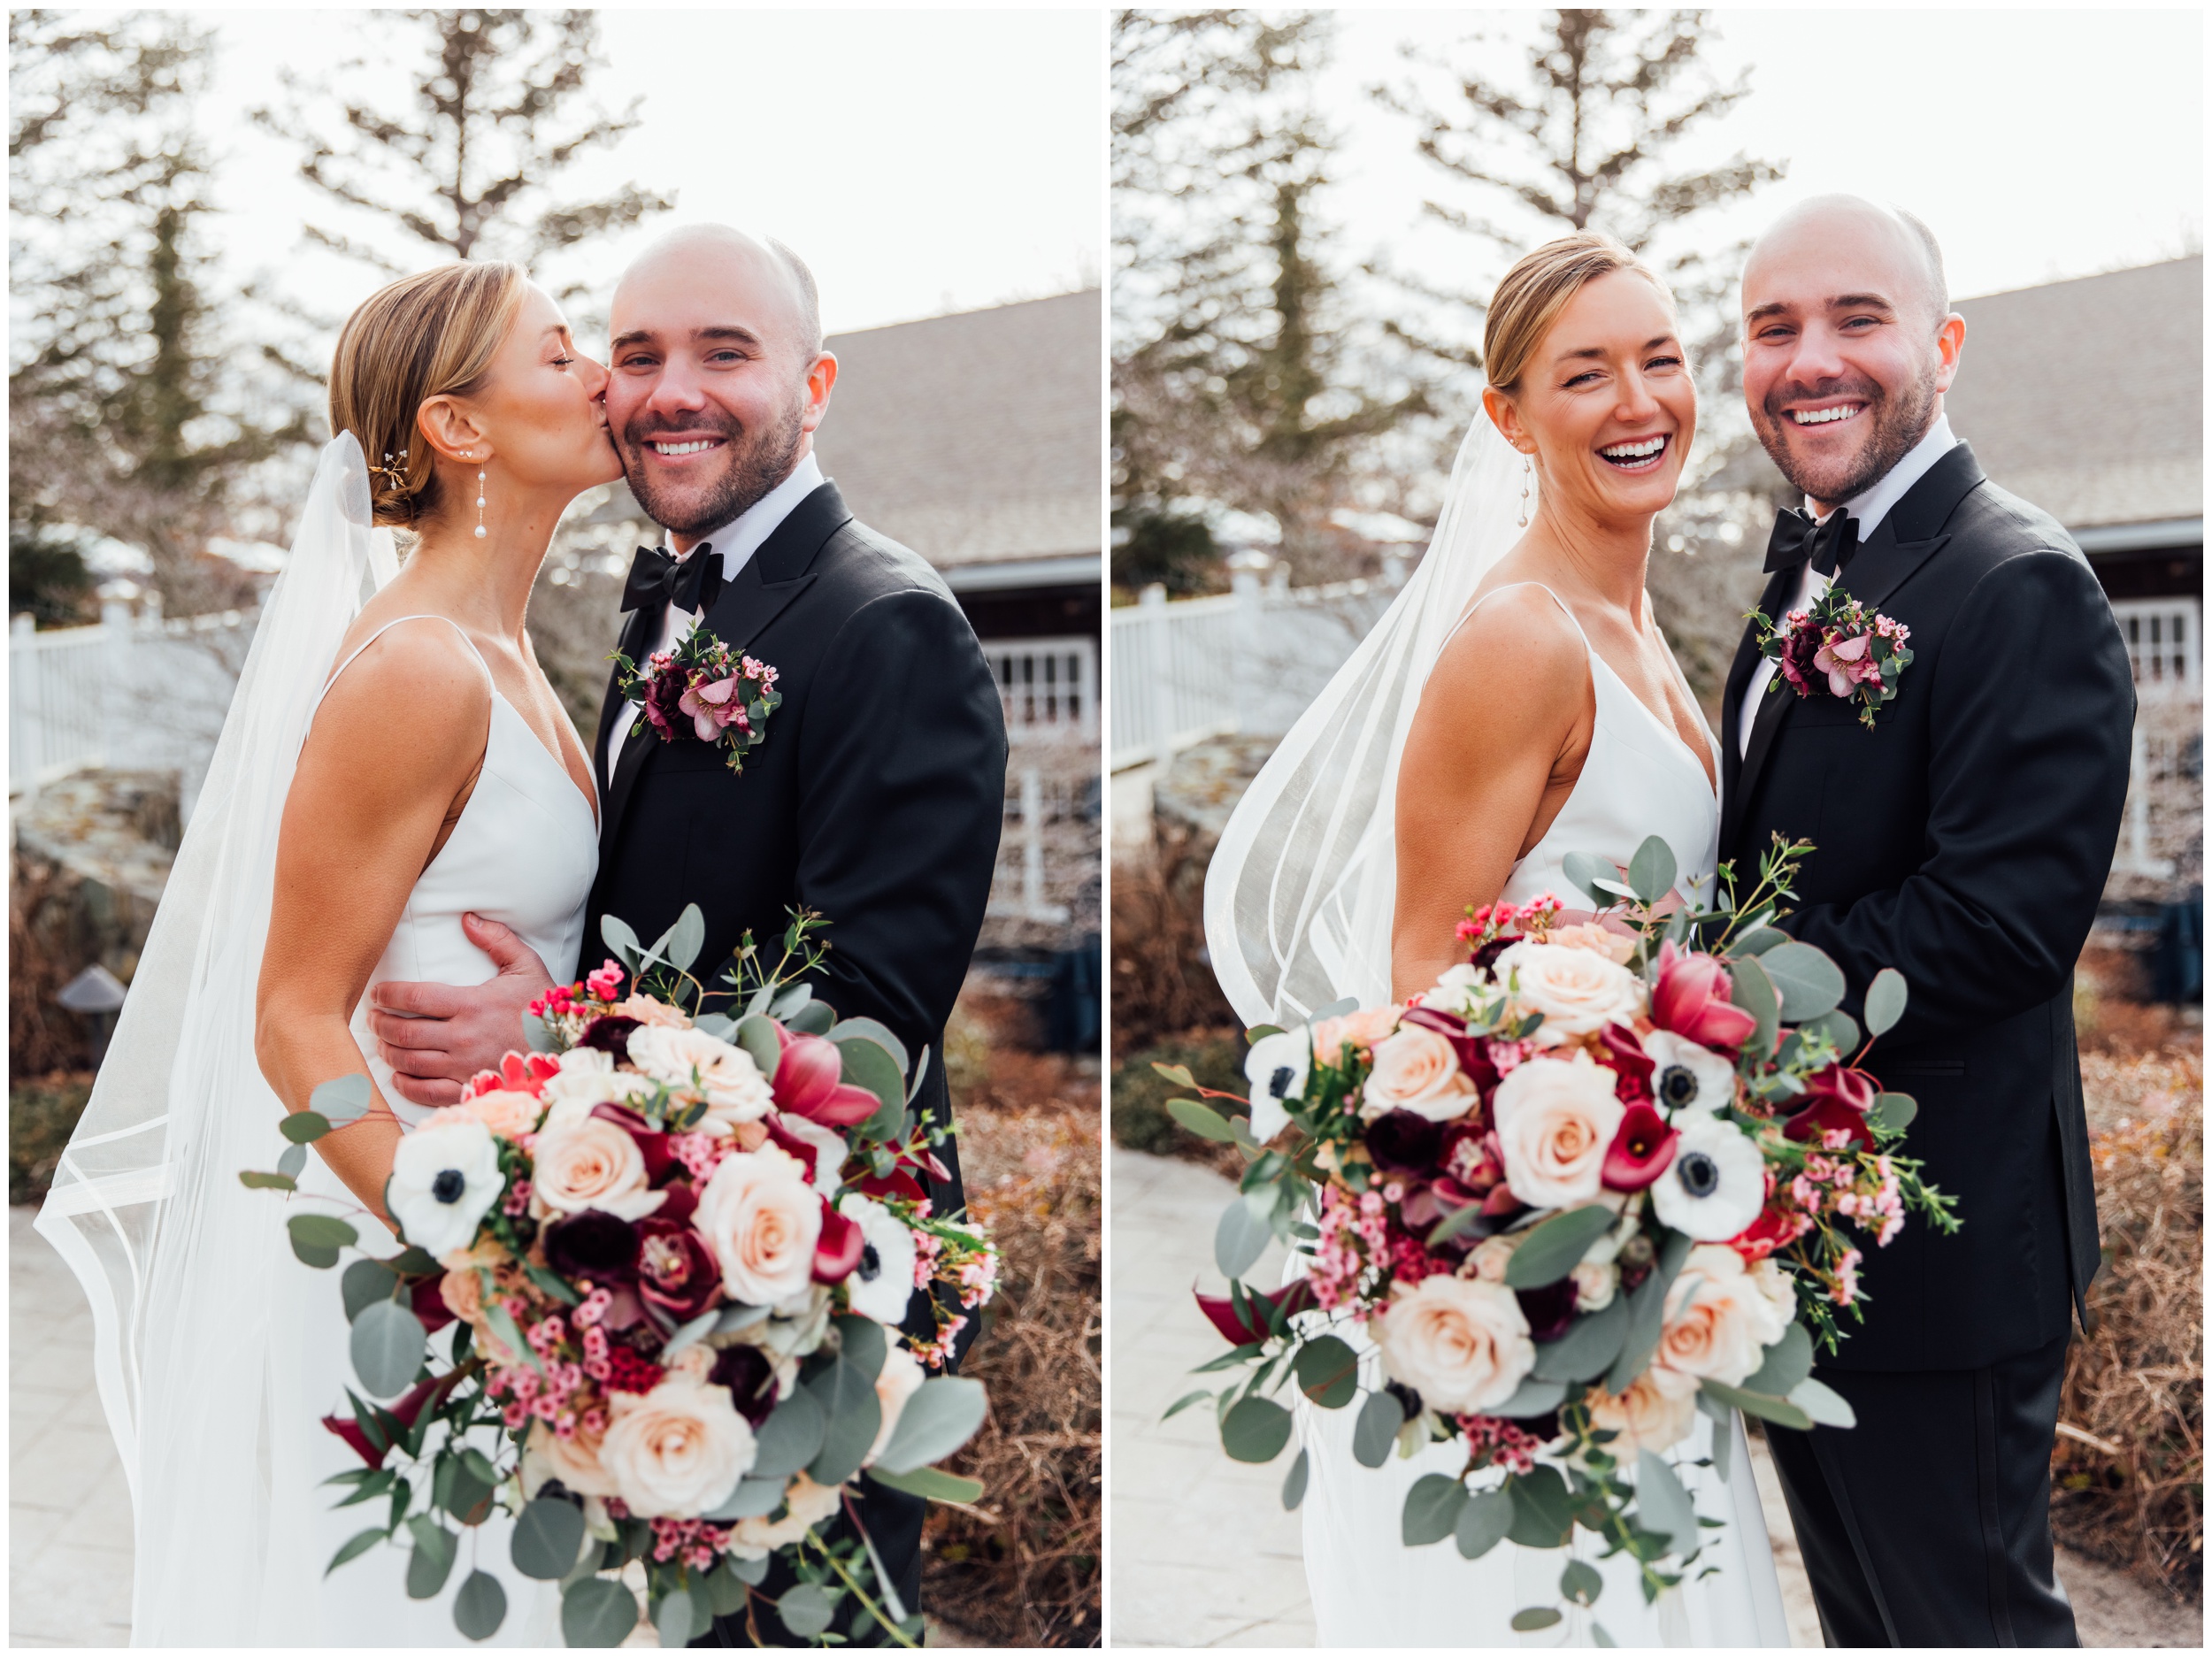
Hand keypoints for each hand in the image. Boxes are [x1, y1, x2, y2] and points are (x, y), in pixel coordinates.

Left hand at [368, 913, 554, 1107]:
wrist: (567, 1051)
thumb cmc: (543, 1008)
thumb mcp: (527, 966)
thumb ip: (497, 940)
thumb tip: (467, 918)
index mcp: (472, 1005)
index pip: (414, 997)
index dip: (387, 994)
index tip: (377, 992)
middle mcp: (463, 1038)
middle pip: (403, 1032)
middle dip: (380, 1023)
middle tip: (374, 1017)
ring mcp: (463, 1067)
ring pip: (408, 1061)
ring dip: (387, 1051)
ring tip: (383, 1041)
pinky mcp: (467, 1089)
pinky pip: (424, 1091)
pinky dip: (404, 1083)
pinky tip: (399, 1073)